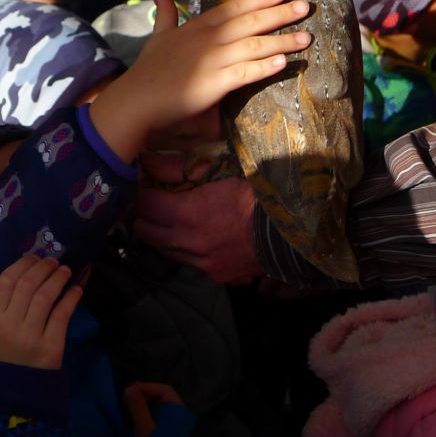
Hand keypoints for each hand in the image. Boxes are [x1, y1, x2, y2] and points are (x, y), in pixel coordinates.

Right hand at [0, 255, 82, 368]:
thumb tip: (32, 270)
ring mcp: (31, 335)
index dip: (23, 264)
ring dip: (58, 278)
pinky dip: (71, 297)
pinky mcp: (51, 345)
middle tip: (55, 262)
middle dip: (44, 267)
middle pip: (28, 284)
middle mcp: (10, 324)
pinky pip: (63, 314)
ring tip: (65, 271)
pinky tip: (76, 289)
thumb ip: (8, 304)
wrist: (18, 390)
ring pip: (46, 295)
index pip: (7, 281)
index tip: (35, 257)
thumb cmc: (7, 354)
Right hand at [88, 0, 310, 162]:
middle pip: (250, 22)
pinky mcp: (215, 83)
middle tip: (306, 6)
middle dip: (279, 14)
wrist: (137, 99)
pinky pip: (246, 72)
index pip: (233, 8)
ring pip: (253, 46)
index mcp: (196, 26)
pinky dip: (265, 66)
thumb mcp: (157, 35)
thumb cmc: (148, 70)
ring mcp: (212, 60)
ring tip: (306, 38)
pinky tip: (284, 62)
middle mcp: (208, 39)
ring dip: (282, 41)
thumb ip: (164, 13)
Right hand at [123, 381, 183, 436]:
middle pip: (160, 396)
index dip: (149, 387)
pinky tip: (131, 411)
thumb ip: (138, 408)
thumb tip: (129, 388)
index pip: (165, 391)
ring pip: (155, 405)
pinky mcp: (159, 429)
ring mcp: (167, 422)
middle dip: (143, 393)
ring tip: (127, 402)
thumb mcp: (145, 428)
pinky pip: (151, 413)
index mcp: (177, 412)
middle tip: (127, 395)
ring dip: (141, 401)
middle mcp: (174, 415)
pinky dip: (141, 410)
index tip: (132, 389)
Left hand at [134, 154, 262, 282]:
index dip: (142, 191)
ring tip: (175, 217)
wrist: (293, 230)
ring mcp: (201, 263)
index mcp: (188, 214)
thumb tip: (147, 161)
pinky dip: (186, 249)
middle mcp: (189, 243)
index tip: (148, 183)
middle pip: (144, 232)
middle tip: (155, 201)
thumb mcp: (219, 170)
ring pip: (163, 250)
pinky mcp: (215, 275)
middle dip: (144, 215)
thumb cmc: (258, 193)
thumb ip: (178, 168)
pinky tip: (198, 235)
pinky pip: (188, 263)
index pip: (144, 205)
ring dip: (163, 234)